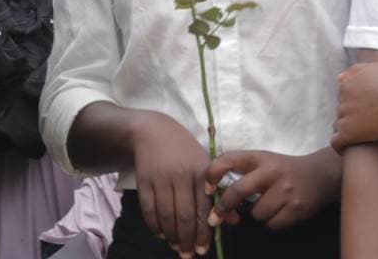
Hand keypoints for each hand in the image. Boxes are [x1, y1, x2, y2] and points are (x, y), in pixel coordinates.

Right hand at [128, 111, 212, 256]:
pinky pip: (148, 207)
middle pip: (184, 215)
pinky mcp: (143, 180)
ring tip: (175, 247)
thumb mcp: (205, 165)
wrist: (153, 131)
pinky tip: (160, 233)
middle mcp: (181, 176)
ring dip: (170, 235)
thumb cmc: (185, 151)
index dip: (203, 233)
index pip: (203, 209)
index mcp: (200, 173)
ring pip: (166, 214)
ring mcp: (160, 178)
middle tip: (188, 255)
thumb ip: (219, 193)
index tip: (203, 250)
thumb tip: (234, 221)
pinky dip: (153, 224)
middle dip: (187, 240)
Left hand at [205, 148, 340, 230]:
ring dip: (256, 214)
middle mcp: (272, 172)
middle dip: (223, 207)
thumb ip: (242, 170)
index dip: (212, 174)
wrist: (320, 175)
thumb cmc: (283, 170)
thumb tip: (213, 190)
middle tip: (215, 217)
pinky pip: (272, 224)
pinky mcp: (297, 208)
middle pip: (238, 192)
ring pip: (256, 213)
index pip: (228, 160)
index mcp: (259, 157)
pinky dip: (271, 222)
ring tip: (267, 205)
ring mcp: (286, 190)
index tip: (207, 188)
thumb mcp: (262, 160)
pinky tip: (279, 212)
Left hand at [332, 62, 377, 150]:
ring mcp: (344, 116)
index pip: (344, 98)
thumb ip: (357, 71)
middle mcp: (342, 100)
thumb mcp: (376, 69)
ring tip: (360, 140)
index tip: (366, 114)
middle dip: (352, 118)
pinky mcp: (349, 133)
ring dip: (348, 132)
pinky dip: (340, 147)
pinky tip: (347, 151)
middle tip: (368, 128)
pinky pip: (336, 142)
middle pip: (342, 111)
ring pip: (340, 126)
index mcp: (347, 85)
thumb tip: (339, 77)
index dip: (355, 106)